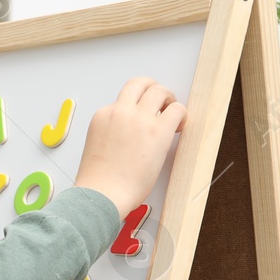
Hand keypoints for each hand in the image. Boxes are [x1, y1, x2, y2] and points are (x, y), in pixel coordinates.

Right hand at [73, 76, 187, 217]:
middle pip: (139, 83)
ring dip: (168, 99)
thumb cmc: (98, 182)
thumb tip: (131, 134)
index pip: (122, 100)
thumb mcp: (97, 147)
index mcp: (102, 117)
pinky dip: (181, 115)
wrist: (102, 196)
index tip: (143, 116)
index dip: (136, 107)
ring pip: (159, 90)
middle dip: (153, 89)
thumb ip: (112, 133)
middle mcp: (119, 112)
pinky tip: (179, 127)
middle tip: (161, 103)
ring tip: (172, 114)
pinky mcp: (158, 131)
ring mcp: (139, 119)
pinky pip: (177, 109)